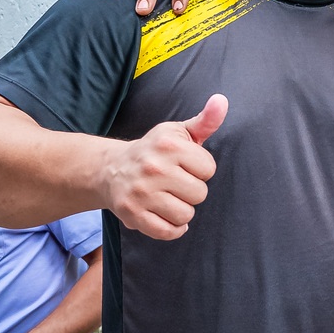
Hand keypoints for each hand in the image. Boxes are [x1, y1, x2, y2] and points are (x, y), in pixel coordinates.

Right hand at [102, 94, 228, 238]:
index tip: (185, 166)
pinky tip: (165, 215)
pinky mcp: (132, 214)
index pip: (209, 169)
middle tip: (175, 183)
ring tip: (168, 198)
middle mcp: (153, 167)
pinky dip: (172, 228)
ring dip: (181, 210)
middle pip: (200, 194)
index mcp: (168, 145)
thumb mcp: (178, 132)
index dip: (200, 170)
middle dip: (191, 190)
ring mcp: (141, 192)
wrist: (112, 169)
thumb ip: (205, 121)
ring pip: (185, 215)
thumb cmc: (154, 151)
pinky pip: (168, 232)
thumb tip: (221, 101)